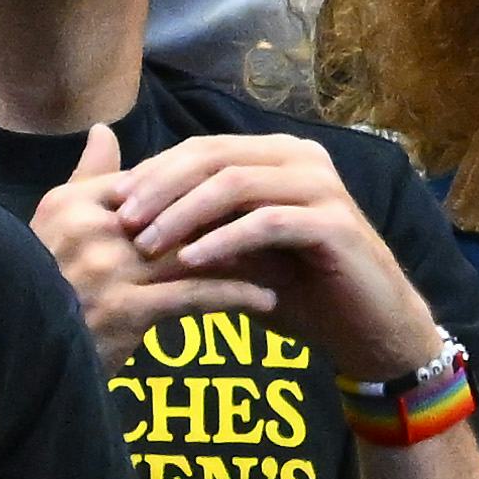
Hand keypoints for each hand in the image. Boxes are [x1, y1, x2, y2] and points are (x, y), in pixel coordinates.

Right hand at [31, 125, 276, 368]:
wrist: (25, 357)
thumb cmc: (44, 290)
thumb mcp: (56, 226)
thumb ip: (86, 178)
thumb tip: (103, 130)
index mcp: (74, 205)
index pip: (153, 182)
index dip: (201, 189)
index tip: (245, 195)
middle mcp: (91, 230)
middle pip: (181, 212)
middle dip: (234, 218)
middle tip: (280, 220)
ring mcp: (108, 269)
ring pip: (196, 249)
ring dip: (246, 254)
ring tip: (286, 258)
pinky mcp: (126, 310)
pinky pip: (195, 295)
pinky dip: (236, 295)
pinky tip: (267, 301)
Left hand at [105, 133, 443, 383]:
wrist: (367, 329)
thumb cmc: (300, 291)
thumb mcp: (238, 256)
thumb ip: (199, 230)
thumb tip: (130, 220)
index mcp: (275, 155)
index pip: (202, 150)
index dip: (154, 172)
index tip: (112, 203)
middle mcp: (300, 159)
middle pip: (213, 157)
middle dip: (160, 187)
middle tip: (122, 220)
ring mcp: (321, 187)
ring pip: (236, 183)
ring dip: (184, 212)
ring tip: (146, 242)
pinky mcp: (334, 223)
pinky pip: (266, 222)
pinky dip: (224, 239)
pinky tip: (191, 260)